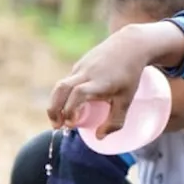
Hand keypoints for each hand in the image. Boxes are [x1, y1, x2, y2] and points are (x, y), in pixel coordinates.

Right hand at [47, 21, 183, 136]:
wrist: (129, 45)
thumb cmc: (129, 74)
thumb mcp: (127, 100)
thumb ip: (116, 121)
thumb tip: (99, 137)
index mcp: (99, 82)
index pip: (78, 94)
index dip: (71, 109)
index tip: (71, 123)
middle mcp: (86, 73)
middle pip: (61, 89)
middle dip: (54, 109)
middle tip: (56, 126)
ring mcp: (80, 67)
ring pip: (61, 85)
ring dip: (56, 103)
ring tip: (59, 119)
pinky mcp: (79, 64)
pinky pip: (67, 81)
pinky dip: (64, 95)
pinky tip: (70, 105)